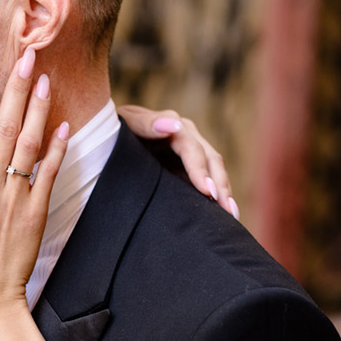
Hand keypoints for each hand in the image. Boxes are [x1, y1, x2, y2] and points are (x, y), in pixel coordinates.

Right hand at [0, 43, 67, 340]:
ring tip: (44, 76)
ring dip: (38, 108)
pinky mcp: (36, 215)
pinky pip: (48, 173)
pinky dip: (56, 148)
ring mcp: (15, 200)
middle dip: (14, 87)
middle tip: (25, 53)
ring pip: (29, 144)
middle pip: (2, 127)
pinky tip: (62, 123)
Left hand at [117, 104, 238, 217]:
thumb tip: (173, 125)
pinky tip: (224, 215)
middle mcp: (188, 137)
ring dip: (225, 193)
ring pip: (215, 171)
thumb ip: (146, 124)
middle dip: (221, 185)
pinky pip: (208, 181)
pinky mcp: (188, 169)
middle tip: (228, 212)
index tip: (207, 191)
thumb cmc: (114, 130)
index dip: (201, 170)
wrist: (108, 139)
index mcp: (174, 126)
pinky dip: (217, 196)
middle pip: (212, 161)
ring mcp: (191, 154)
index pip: (193, 149)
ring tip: (232, 216)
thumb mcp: (126, 123)